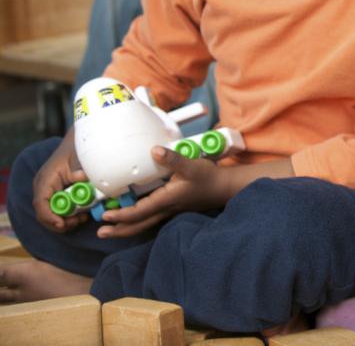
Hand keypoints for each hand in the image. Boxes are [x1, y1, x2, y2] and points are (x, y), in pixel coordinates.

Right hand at [32, 138, 88, 231]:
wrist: (79, 143)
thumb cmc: (77, 150)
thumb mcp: (79, 158)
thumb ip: (79, 169)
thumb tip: (80, 177)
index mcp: (46, 179)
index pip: (41, 203)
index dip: (49, 216)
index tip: (62, 224)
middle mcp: (43, 187)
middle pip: (44, 213)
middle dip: (60, 222)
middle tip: (78, 222)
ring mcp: (49, 192)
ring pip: (51, 214)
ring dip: (66, 220)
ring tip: (82, 218)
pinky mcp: (57, 194)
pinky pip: (59, 209)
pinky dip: (69, 215)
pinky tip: (82, 214)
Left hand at [97, 146, 230, 237]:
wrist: (224, 188)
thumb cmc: (208, 177)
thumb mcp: (191, 166)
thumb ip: (172, 159)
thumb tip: (153, 150)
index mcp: (166, 201)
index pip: (139, 212)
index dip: (121, 215)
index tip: (105, 216)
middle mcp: (165, 210)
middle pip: (138, 225)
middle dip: (119, 230)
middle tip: (101, 233)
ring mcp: (169, 211)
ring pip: (144, 224)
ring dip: (126, 228)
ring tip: (110, 230)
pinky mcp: (173, 209)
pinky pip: (151, 219)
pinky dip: (138, 221)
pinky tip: (133, 218)